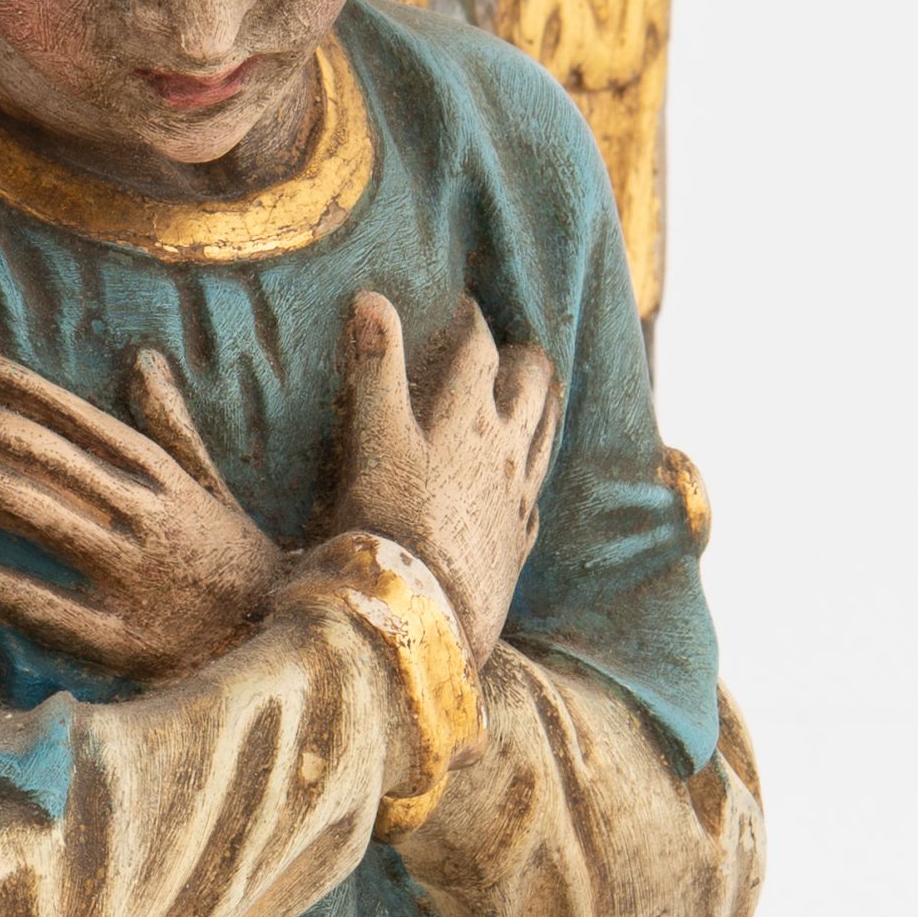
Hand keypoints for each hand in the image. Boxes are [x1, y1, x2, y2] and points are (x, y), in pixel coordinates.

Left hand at [0, 343, 283, 677]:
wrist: (282, 642)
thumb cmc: (233, 561)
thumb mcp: (210, 486)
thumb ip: (171, 425)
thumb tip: (145, 360)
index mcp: (162, 477)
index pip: (74, 418)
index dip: (13, 386)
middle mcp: (147, 518)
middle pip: (47, 459)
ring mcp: (135, 578)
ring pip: (41, 516)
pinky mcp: (126, 640)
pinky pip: (49, 607)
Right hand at [326, 293, 559, 658]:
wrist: (425, 618)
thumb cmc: (390, 528)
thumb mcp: (374, 442)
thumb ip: (375, 370)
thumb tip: (371, 298)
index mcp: (469, 419)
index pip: (480, 350)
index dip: (471, 322)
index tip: (463, 307)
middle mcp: (504, 453)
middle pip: (531, 388)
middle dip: (524, 359)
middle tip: (516, 348)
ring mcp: (517, 499)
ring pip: (546, 437)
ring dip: (546, 408)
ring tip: (544, 395)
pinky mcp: (517, 543)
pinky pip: (536, 497)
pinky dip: (534, 475)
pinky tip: (528, 482)